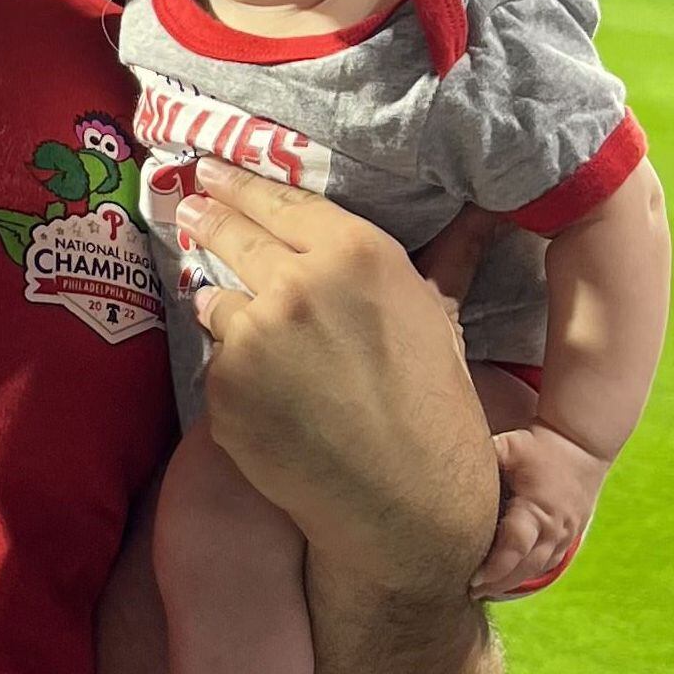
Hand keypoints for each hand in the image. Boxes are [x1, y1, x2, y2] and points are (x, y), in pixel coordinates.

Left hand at [177, 160, 496, 594]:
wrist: (403, 504)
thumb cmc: (433, 412)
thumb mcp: (439, 320)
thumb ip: (444, 260)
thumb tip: (481, 215)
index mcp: (359, 255)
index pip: (282, 202)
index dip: (242, 184)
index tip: (211, 170)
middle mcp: (299, 284)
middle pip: (233, 236)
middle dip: (208, 218)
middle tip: (191, 206)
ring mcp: (254, 335)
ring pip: (218, 301)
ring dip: (227, 311)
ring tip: (256, 336)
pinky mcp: (223, 386)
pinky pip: (216, 362)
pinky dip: (232, 372)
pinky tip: (266, 395)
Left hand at [476, 423, 607, 599]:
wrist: (581, 446)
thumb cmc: (540, 446)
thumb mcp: (512, 445)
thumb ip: (485, 455)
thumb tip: (450, 459)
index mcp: (540, 508)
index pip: (515, 546)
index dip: (494, 566)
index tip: (472, 579)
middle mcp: (555, 528)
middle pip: (525, 567)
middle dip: (497, 583)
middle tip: (468, 592)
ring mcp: (564, 536)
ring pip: (536, 570)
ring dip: (509, 583)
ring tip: (481, 590)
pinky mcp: (567, 538)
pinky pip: (545, 564)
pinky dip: (524, 574)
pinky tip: (503, 580)